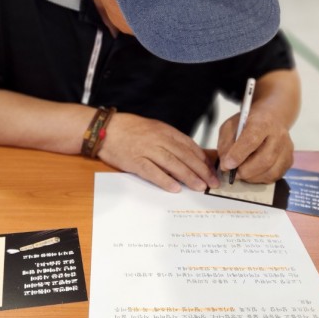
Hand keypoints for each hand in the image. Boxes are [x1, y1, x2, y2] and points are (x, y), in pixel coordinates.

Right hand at [98, 112, 219, 192]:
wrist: (106, 130)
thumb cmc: (130, 130)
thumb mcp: (154, 129)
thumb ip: (170, 140)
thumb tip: (190, 155)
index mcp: (165, 131)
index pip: (189, 145)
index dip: (202, 159)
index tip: (212, 170)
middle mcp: (158, 139)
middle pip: (184, 156)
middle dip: (201, 170)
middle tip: (212, 182)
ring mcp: (146, 150)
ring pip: (172, 164)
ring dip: (188, 177)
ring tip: (200, 187)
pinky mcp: (135, 161)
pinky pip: (152, 172)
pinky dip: (165, 180)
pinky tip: (175, 188)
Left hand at [217, 105, 293, 183]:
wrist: (271, 118)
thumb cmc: (248, 123)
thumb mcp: (231, 126)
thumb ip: (226, 144)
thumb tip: (226, 165)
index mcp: (262, 122)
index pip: (251, 140)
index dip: (238, 155)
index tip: (226, 165)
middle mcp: (279, 135)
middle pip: (264, 159)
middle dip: (245, 171)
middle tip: (232, 173)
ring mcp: (286, 149)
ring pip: (270, 171)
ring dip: (252, 177)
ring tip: (241, 172)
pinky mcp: (289, 160)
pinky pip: (274, 176)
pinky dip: (260, 178)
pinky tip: (253, 172)